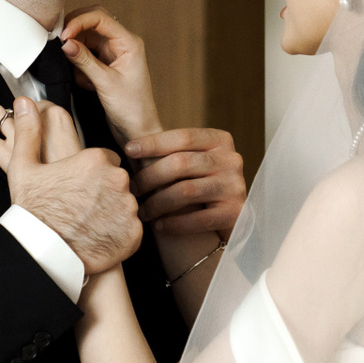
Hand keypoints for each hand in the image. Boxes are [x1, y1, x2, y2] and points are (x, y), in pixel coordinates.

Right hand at [0, 98, 141, 273]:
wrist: (43, 253)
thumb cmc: (33, 210)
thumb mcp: (23, 166)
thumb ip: (29, 131)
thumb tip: (25, 102)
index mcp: (96, 159)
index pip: (105, 160)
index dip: (91, 174)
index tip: (78, 187)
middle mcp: (117, 180)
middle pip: (116, 181)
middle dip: (103, 192)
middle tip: (81, 207)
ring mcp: (128, 208)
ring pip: (125, 204)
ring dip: (111, 212)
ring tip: (88, 223)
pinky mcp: (134, 233)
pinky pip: (131, 229)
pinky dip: (118, 233)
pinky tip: (97, 237)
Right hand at [59, 7, 161, 144]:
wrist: (138, 131)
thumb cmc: (132, 109)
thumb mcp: (105, 83)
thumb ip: (84, 61)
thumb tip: (66, 43)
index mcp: (129, 42)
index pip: (100, 17)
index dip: (79, 22)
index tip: (63, 35)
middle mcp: (121, 44)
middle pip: (92, 22)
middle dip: (75, 31)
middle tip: (61, 43)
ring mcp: (112, 54)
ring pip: (86, 38)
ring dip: (77, 52)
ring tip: (80, 73)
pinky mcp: (104, 65)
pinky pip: (85, 54)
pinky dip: (79, 65)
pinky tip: (86, 82)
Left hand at [123, 127, 245, 237]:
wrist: (233, 216)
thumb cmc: (202, 183)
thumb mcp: (194, 161)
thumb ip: (173, 152)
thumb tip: (131, 147)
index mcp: (220, 141)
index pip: (183, 136)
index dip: (154, 142)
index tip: (128, 150)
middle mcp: (231, 160)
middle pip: (181, 163)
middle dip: (150, 176)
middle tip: (132, 189)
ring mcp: (234, 186)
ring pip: (186, 191)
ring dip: (157, 203)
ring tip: (142, 211)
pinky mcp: (235, 213)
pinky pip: (198, 219)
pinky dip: (175, 223)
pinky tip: (159, 226)